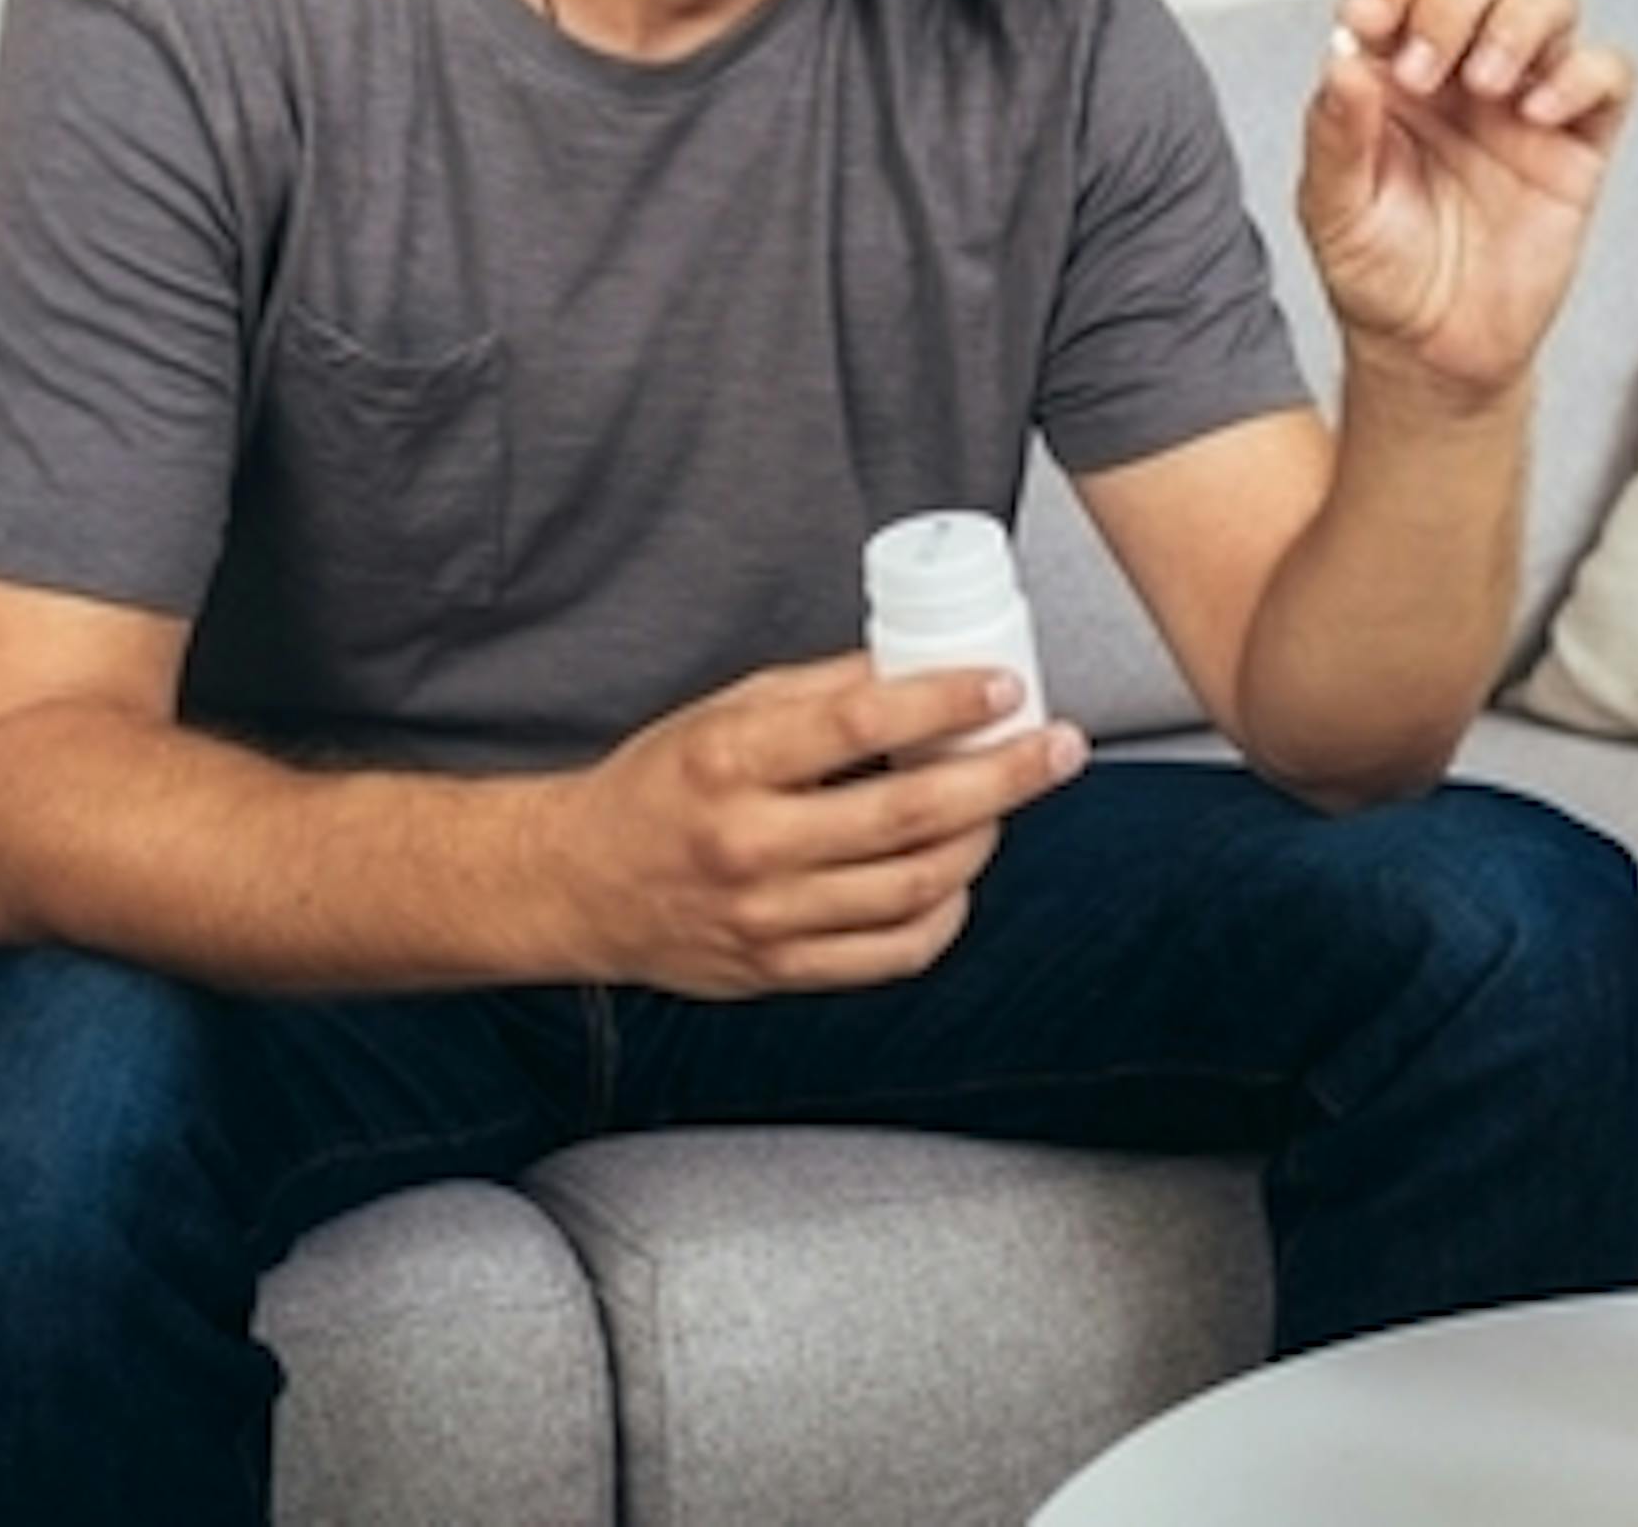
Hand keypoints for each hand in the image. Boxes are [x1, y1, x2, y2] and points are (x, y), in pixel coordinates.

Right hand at [547, 655, 1087, 998]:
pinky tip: (957, 876)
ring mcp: (768, 918)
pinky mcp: (780, 971)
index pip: (860, 724)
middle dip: (1002, 777)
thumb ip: (819, 694)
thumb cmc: (658, 787)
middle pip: (908, 814)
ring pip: (915, 887)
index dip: (946, 703)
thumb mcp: (723, 713)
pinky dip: (944, 914)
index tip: (1004, 688)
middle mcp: (750, 844)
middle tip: (1058, 747)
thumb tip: (918, 666)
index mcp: (729, 761)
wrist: (579, 886)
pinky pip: (893, 954)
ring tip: (1005, 802)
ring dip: (982, 840)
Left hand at [1302, 0, 1635, 397]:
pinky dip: (1583, 73)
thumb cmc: (1380, 274)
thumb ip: (1334, 134)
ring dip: (1517, 23)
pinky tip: (1540, 111)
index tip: (1368, 22)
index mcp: (1393, 73)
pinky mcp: (1578, 140)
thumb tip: (1343, 60)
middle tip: (1426, 68)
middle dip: (1455, 0)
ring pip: (1548, 1)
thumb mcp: (1333, 210)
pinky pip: (1608, 72)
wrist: (1434, 351)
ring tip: (1485, 84)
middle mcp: (1460, 71)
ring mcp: (1524, 99)